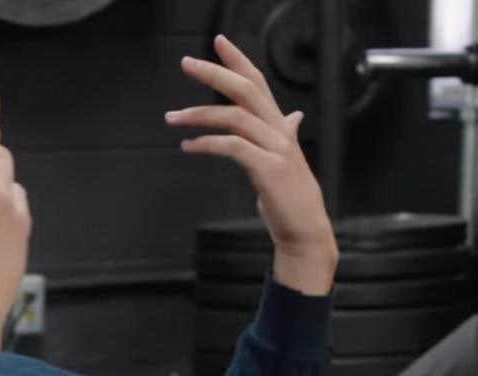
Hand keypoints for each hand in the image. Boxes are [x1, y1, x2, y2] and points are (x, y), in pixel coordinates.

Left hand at [166, 35, 338, 295]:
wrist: (304, 231)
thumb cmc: (290, 198)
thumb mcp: (286, 160)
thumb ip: (286, 133)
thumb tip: (293, 115)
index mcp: (279, 126)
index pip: (258, 83)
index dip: (240, 61)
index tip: (219, 42)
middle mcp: (279, 131)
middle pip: (246, 90)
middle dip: (215, 73)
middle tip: (187, 63)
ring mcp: (275, 149)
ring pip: (235, 117)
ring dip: (199, 114)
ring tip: (173, 118)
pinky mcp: (268, 169)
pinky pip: (232, 147)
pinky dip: (207, 144)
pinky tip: (188, 146)